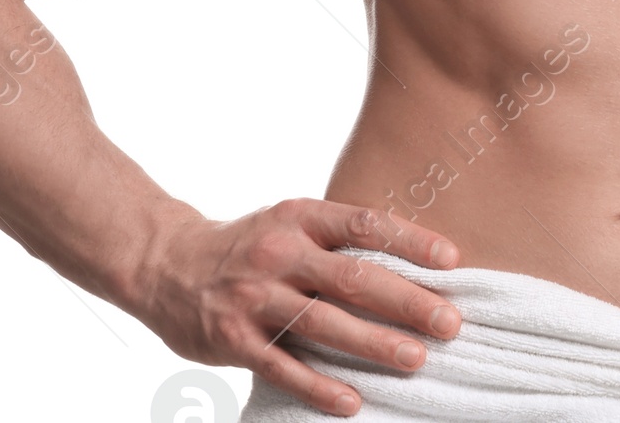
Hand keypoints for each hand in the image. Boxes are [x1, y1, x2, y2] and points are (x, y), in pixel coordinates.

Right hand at [133, 198, 462, 416]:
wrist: (166, 262)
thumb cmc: (249, 244)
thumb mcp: (290, 222)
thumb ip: (338, 240)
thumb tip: (410, 262)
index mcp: (299, 217)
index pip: (364, 224)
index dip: (410, 241)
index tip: (453, 260)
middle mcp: (280, 252)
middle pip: (353, 277)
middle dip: (407, 301)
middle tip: (451, 323)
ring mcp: (255, 297)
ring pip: (323, 324)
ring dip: (373, 344)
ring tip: (416, 360)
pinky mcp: (233, 339)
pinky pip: (284, 367)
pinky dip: (319, 386)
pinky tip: (353, 403)